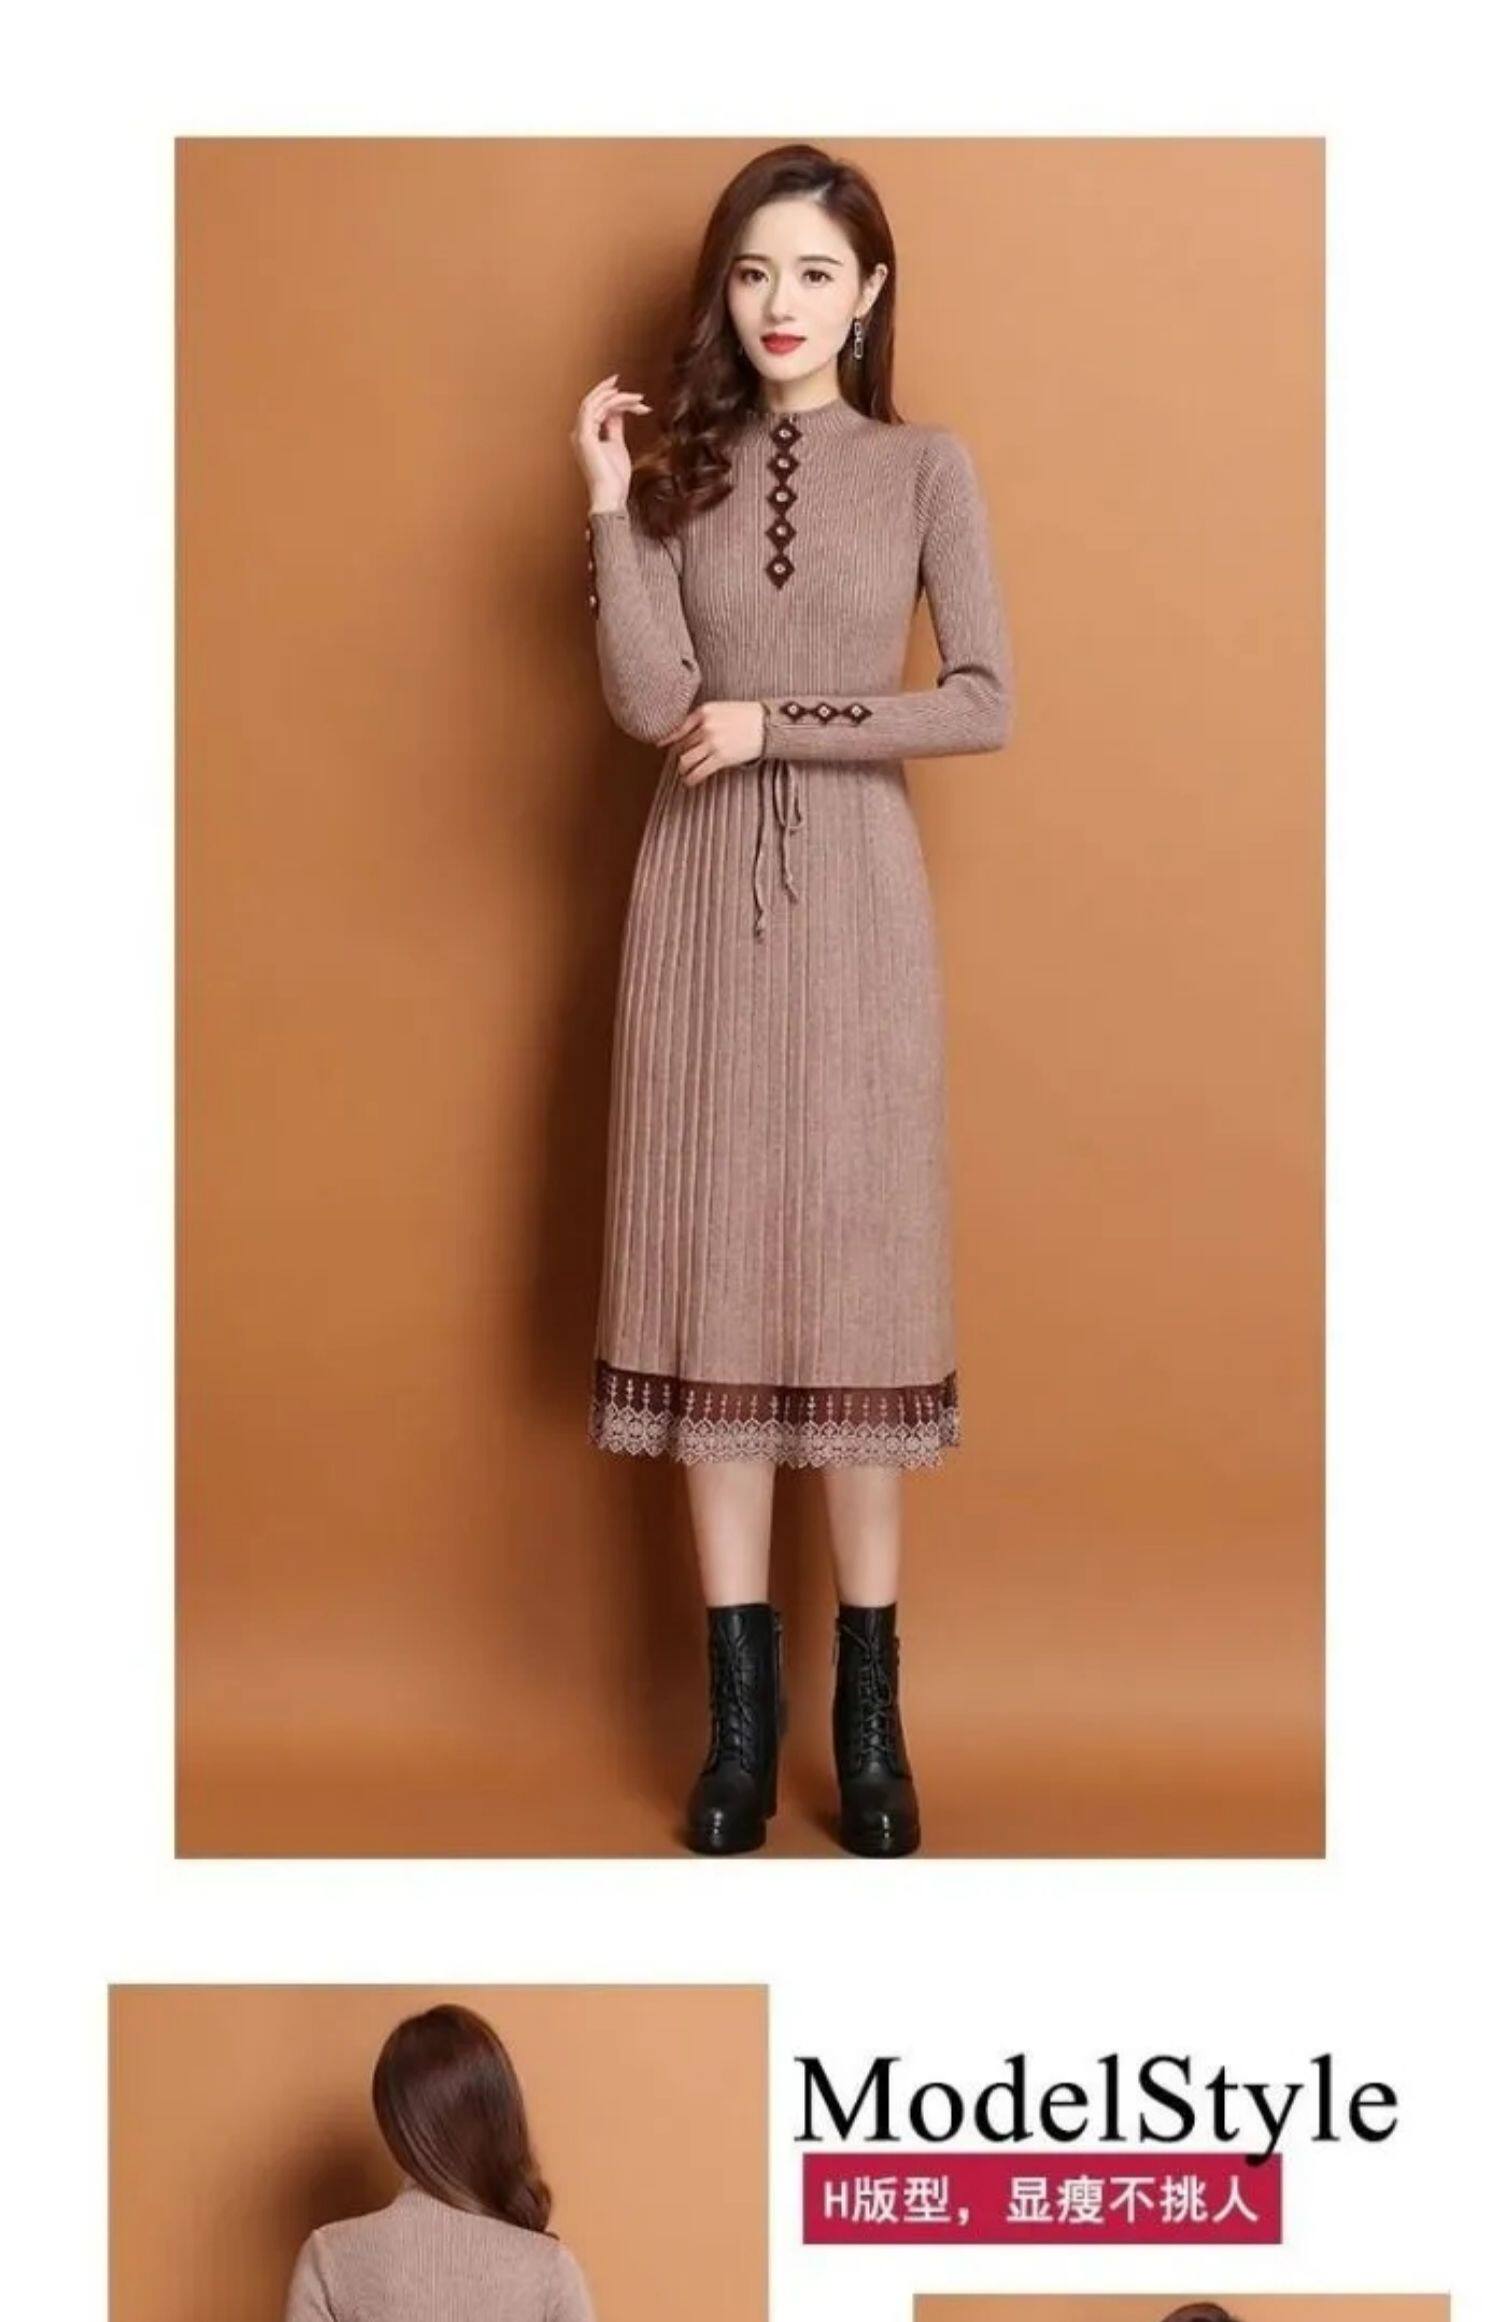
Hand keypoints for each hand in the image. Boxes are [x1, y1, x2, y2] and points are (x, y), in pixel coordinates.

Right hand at [573, 373, 650, 511]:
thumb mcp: (617, 445)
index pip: (599, 410)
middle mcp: (579, 433)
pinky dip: (608, 400)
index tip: (637, 401)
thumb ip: (615, 427)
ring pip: (595, 403)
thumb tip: (619, 412)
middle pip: (596, 404)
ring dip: (617, 397)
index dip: (616, 402)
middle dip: (616, 395)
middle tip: (637, 395)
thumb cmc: (614, 478)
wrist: (611, 495)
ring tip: (637, 398)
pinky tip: (623, 398)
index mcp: (585, 436)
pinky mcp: (584, 436)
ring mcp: (579, 434)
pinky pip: (593, 408)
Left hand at [664, 702, 766, 785]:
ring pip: (685, 760)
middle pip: (681, 745)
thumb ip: (704, 718)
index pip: (678, 728)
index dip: (667, 739)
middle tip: (681, 763)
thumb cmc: (747, 716)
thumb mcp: (722, 709)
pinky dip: (691, 779)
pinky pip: (698, 771)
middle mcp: (705, 726)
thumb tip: (688, 733)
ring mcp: (712, 742)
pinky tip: (690, 782)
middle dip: (679, 756)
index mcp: (704, 711)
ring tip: (684, 774)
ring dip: (682, 770)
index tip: (660, 745)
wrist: (767, 724)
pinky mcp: (720, 757)